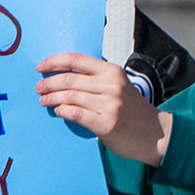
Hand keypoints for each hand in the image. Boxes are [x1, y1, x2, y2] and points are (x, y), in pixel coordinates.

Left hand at [36, 50, 167, 164]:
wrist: (155, 135)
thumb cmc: (134, 112)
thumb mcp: (119, 87)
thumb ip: (96, 80)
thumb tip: (63, 78)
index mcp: (113, 72)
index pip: (77, 60)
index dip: (55, 62)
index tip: (41, 67)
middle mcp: (111, 85)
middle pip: (69, 79)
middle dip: (49, 83)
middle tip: (39, 88)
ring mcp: (109, 105)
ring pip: (69, 96)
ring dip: (52, 98)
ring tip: (44, 101)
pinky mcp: (106, 123)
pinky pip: (75, 114)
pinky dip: (63, 111)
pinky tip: (59, 111)